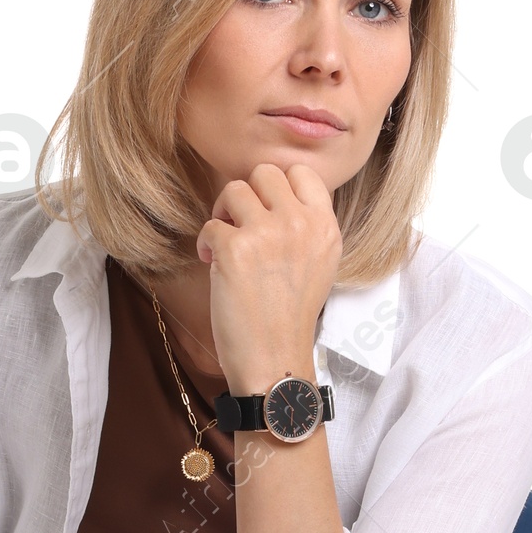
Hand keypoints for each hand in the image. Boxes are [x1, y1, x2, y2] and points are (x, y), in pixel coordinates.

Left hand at [196, 162, 340, 392]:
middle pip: (264, 173)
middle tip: (240, 226)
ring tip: (225, 245)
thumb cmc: (290, 317)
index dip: (277, 187)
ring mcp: (268, 234)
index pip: (300, 172)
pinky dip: (206, 245)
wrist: (275, 360)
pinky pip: (210, 225)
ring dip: (223, 214)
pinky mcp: (235, 249)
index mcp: (325, 226)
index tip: (267, 212)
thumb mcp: (319, 264)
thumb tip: (275, 196)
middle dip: (247, 196)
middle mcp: (300, 223)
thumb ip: (306, 226)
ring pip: (234, 190)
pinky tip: (214, 267)